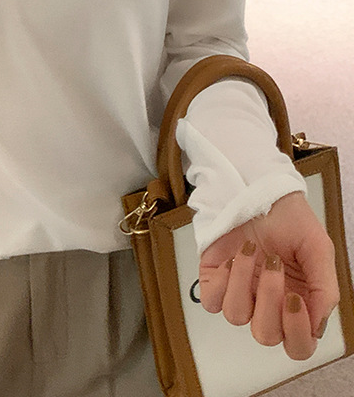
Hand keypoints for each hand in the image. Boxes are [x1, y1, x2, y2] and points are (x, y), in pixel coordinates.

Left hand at [198, 191, 339, 359]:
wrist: (257, 189)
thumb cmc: (289, 220)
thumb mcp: (318, 250)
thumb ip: (324, 289)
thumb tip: (316, 325)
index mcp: (297, 304)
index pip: (298, 345)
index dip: (296, 332)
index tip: (295, 299)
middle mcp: (267, 304)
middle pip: (265, 335)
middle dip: (269, 300)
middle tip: (274, 265)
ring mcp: (238, 292)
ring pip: (236, 316)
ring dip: (244, 282)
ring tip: (251, 250)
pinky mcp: (213, 279)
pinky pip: (210, 301)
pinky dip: (221, 282)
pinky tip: (231, 259)